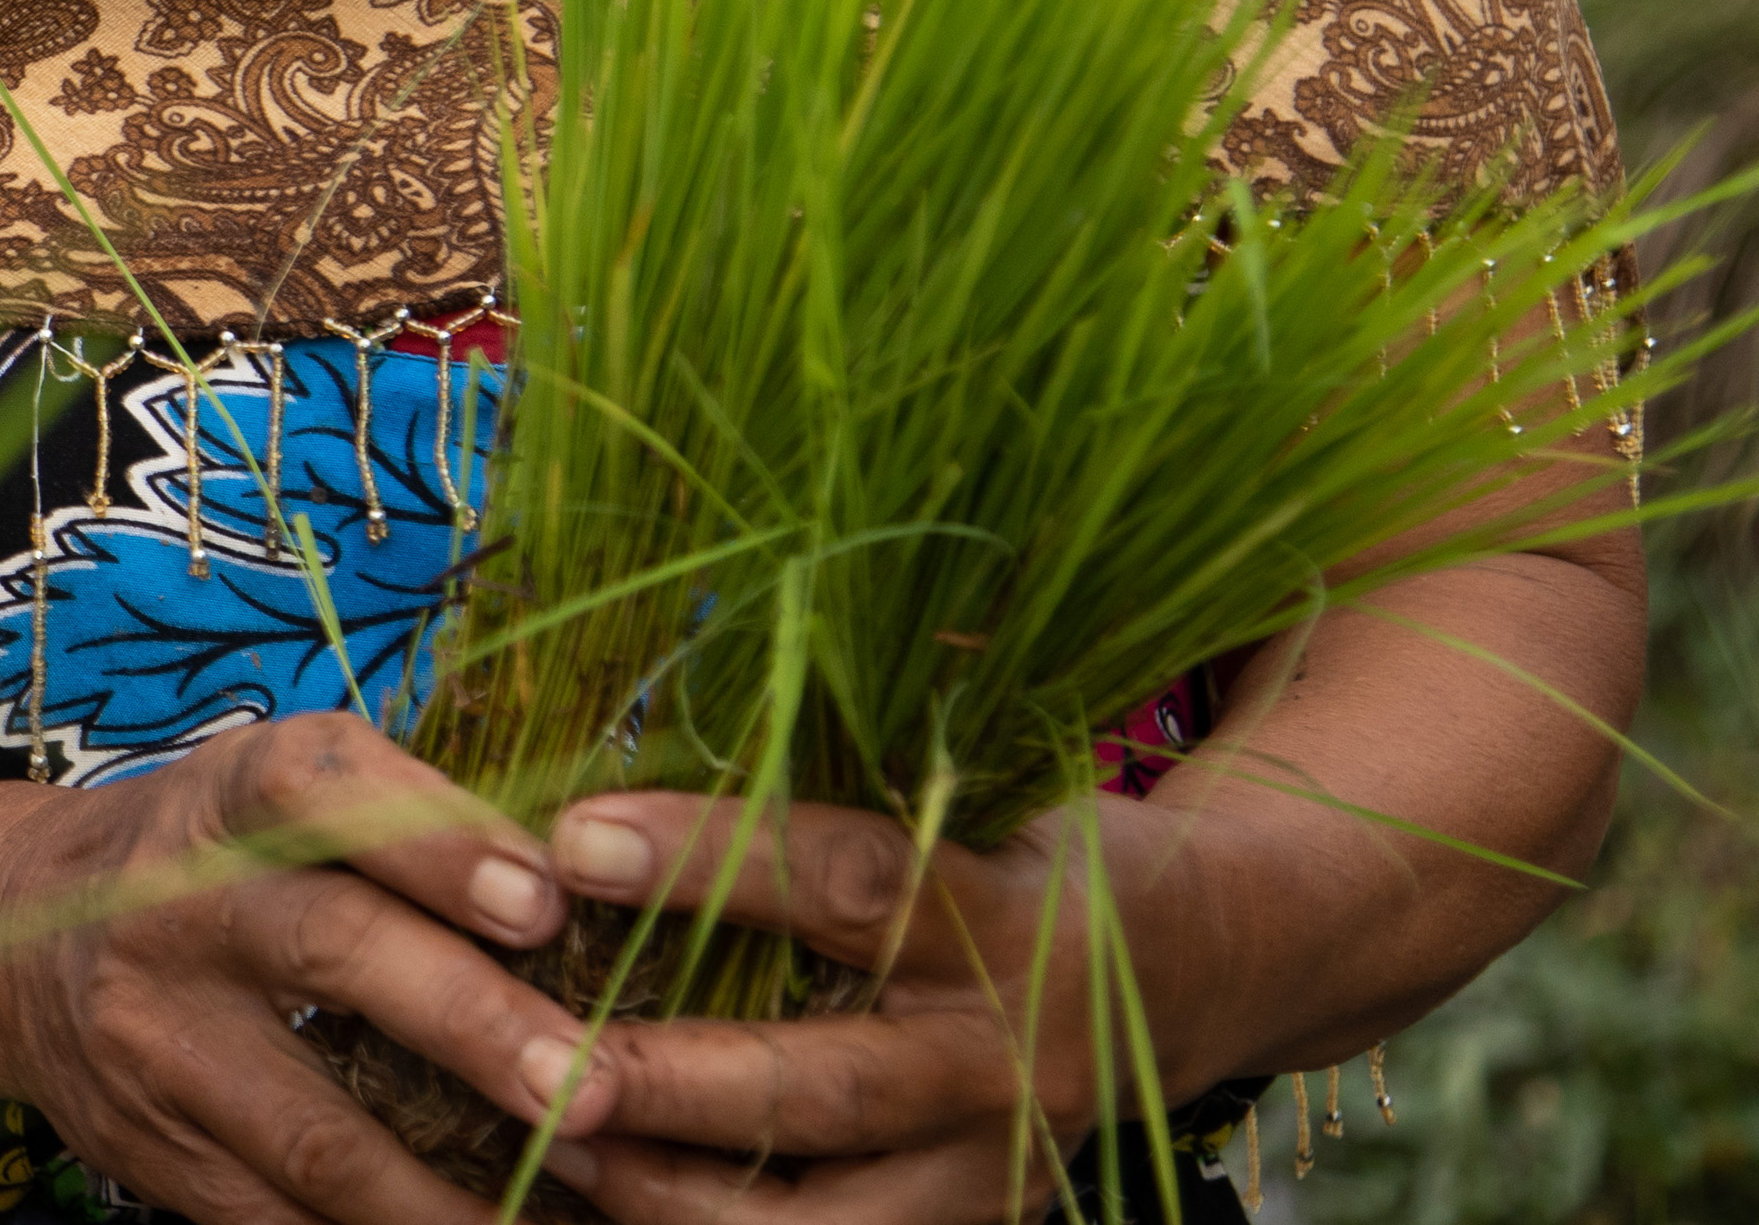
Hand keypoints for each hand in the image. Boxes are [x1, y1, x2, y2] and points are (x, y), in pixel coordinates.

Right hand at [0, 714, 620, 1224]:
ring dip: (449, 1190)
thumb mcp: (276, 795)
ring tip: (558, 1212)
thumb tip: (596, 890)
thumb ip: (405, 824)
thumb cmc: (210, 856)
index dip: (433, 838)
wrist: (6, 940)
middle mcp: (181, 907)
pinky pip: (280, 1222)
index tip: (544, 898)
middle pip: (328, 952)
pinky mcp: (156, 1156)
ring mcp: (160, 1043)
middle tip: (586, 1088)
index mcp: (229, 798)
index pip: (320, 788)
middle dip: (467, 1023)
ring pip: (312, 1130)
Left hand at [533, 536, 1644, 1221]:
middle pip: (815, 1090)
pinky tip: (602, 1208)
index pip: (841, 880)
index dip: (703, 858)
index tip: (570, 833)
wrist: (1233, 958)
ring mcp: (997, 1171)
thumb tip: (666, 595)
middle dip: (661, 1080)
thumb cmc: (1043, 825)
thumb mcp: (972, 753)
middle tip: (525, 1059)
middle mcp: (1009, 1056)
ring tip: (537, 1146)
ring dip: (665, 1196)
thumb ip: (836, 726)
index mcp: (1006, 908)